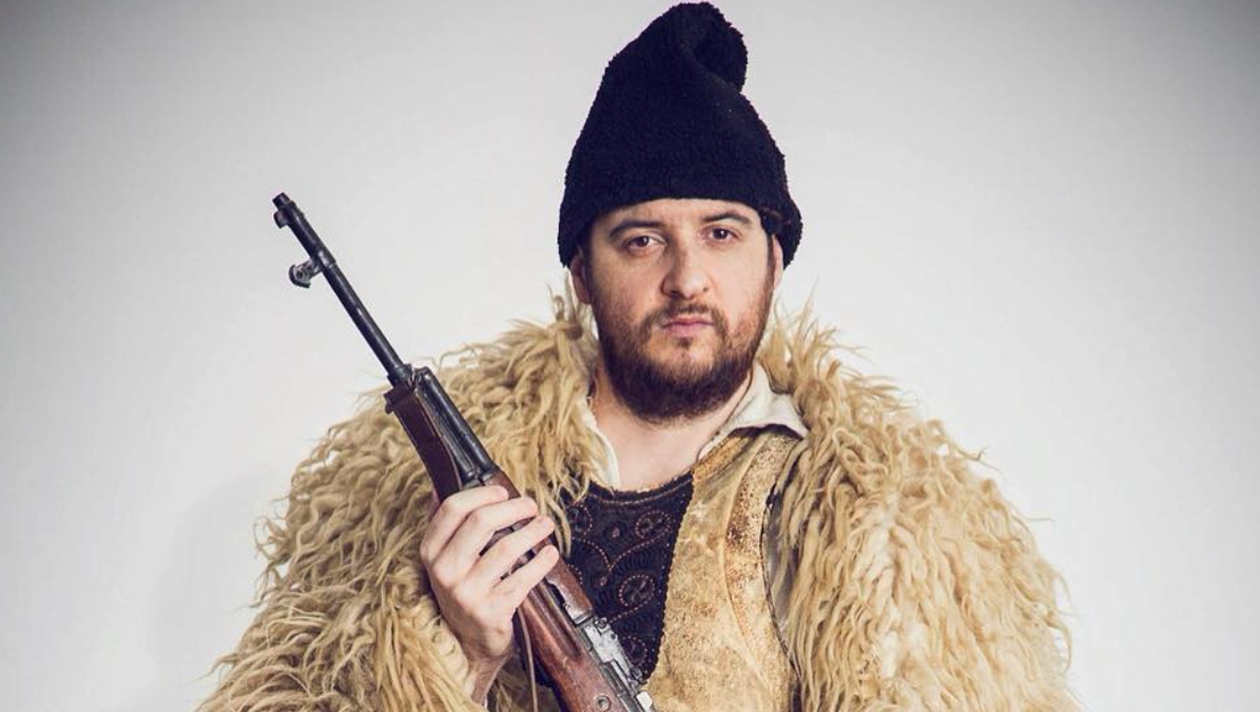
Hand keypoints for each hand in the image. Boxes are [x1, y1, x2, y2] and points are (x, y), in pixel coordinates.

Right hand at [419, 485, 559, 702]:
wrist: (469, 643)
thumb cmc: (464, 590)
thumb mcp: (446, 559)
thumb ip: (447, 526)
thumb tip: (444, 484)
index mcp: (431, 552)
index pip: (453, 509)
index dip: (482, 494)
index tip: (503, 491)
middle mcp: (444, 572)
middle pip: (481, 522)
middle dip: (512, 508)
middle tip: (530, 505)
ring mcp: (467, 593)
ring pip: (506, 547)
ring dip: (532, 531)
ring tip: (545, 524)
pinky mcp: (491, 611)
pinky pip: (523, 578)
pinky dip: (541, 561)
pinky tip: (550, 553)